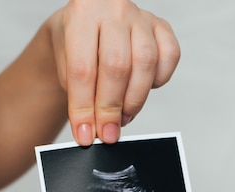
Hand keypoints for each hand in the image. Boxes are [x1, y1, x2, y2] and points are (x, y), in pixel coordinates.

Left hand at [48, 0, 179, 144]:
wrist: (87, 25)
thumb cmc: (75, 48)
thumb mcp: (65, 70)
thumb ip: (79, 98)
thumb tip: (95, 130)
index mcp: (82, 14)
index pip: (83, 69)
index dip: (84, 108)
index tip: (86, 135)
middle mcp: (113, 10)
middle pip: (117, 66)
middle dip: (110, 108)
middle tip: (107, 133)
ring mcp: (140, 16)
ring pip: (145, 63)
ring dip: (134, 100)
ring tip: (122, 117)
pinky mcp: (161, 26)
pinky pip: (169, 57)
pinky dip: (158, 80)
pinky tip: (141, 89)